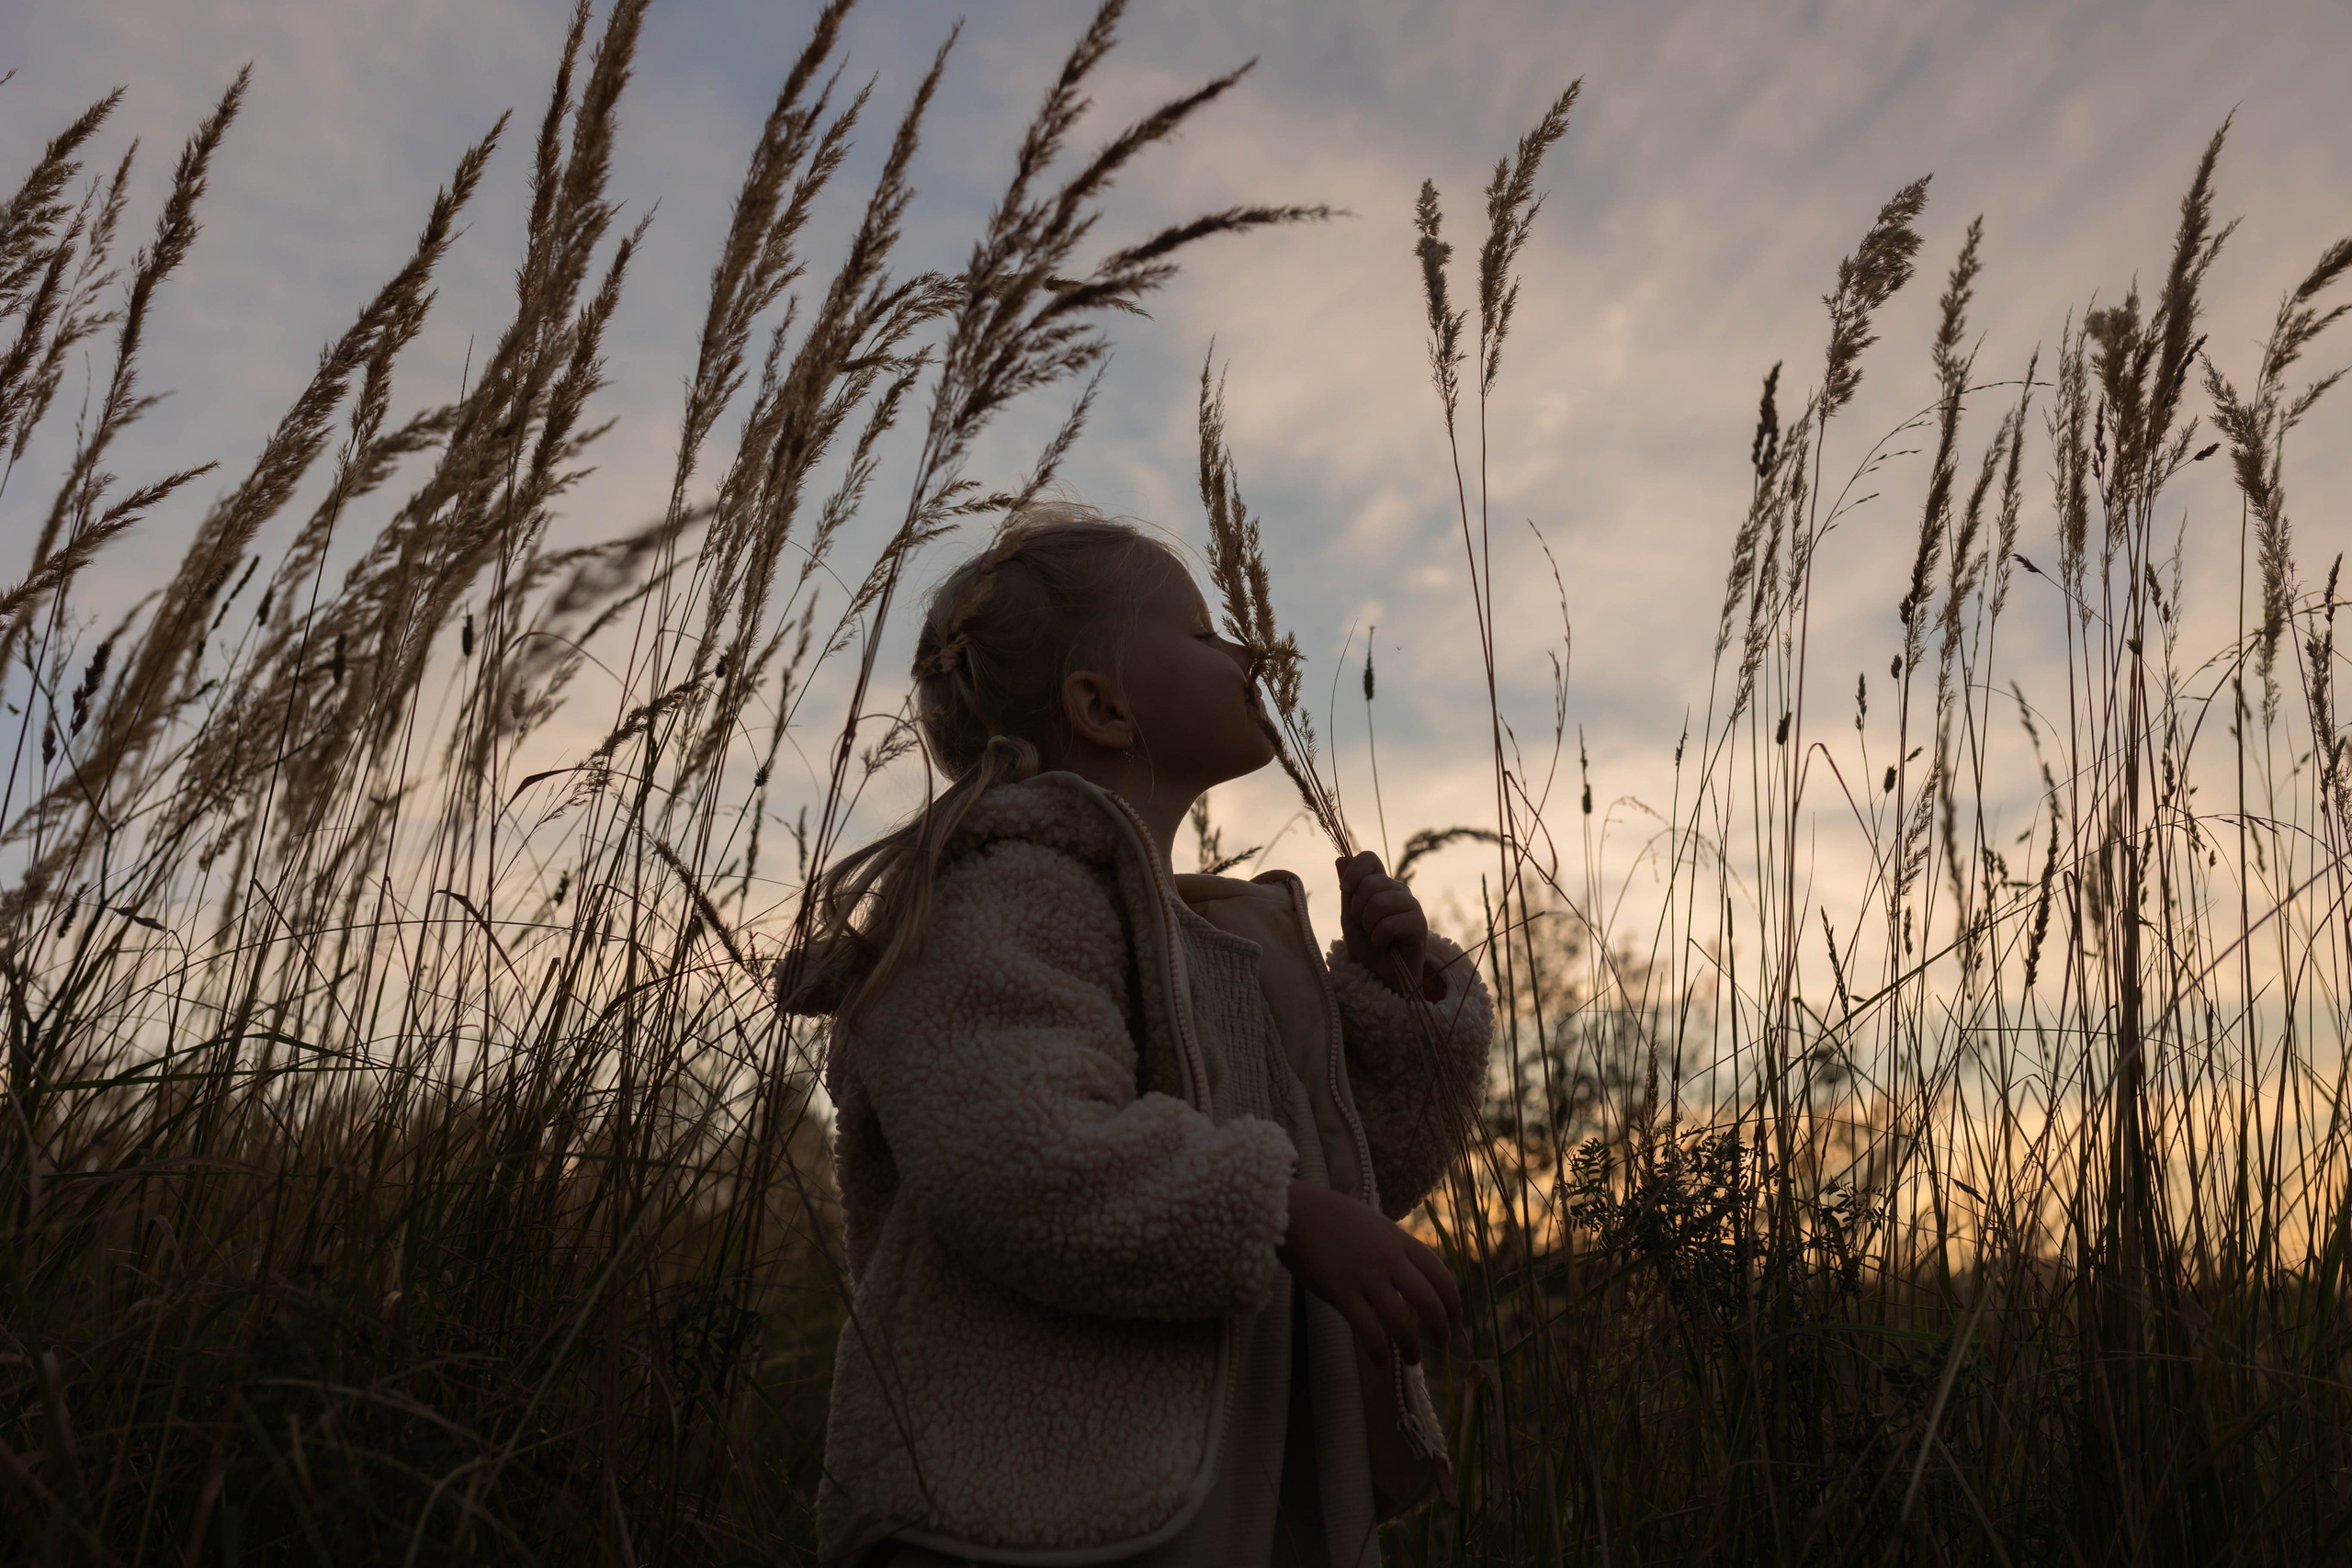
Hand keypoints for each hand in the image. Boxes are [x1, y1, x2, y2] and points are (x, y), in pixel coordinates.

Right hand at [1279, 1180, 1460, 1366]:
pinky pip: (1367, 1328)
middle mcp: (1389, 1258)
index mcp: (1400, 1240)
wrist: (1295, 1211)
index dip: (1452, 1300)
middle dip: (1440, 1326)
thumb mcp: (1374, 1223)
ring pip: (1400, 1319)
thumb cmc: (1331, 1215)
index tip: (1456, 1318)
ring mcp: (1365, 1276)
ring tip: (1413, 1359)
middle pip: (1427, 1299)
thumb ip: (1394, 1246)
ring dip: (1411, 1345)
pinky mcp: (1341, 1292)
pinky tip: (1382, 1362)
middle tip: (1442, 1343)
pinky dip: (1379, 1350)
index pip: (1439, 1273)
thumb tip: (1410, 1270)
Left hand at [1337, 851, 1435, 998]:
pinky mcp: (1419, 924)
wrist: (1381, 976)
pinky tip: (1387, 945)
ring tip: (1376, 937)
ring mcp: (1412, 906)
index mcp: (1382, 884)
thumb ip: (1348, 890)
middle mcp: (1399, 890)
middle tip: (1366, 927)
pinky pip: (1389, 924)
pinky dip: (1380, 938)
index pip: (1370, 858)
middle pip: (1371, 883)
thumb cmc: (1367, 946)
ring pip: (1380, 902)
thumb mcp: (1350, 916)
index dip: (1355, 869)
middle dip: (1358, 910)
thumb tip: (1340, 858)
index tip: (1345, 889)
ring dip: (1369, 926)